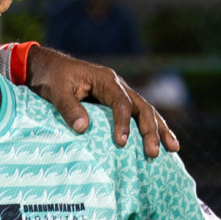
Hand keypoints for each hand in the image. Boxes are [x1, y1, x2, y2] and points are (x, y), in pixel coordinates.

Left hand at [25, 45, 177, 157]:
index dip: (123, 123)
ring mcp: (119, 93)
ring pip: (146, 111)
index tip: (121, 143)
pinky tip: (161, 141)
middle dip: (151, 131)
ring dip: (159, 129)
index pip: (121, 103)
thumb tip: (84, 129)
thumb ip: (69, 108)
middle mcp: (118, 85)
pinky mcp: (114, 101)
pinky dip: (150, 127)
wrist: (46, 66)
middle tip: (154, 153)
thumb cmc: (51, 77)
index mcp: (106, 80)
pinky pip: (137, 114)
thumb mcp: (56, 91)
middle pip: (142, 108)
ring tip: (173, 148)